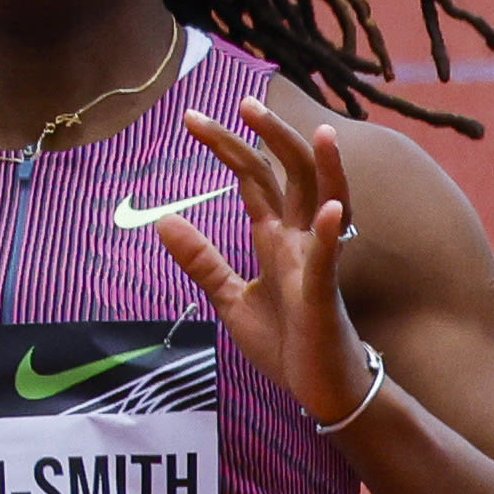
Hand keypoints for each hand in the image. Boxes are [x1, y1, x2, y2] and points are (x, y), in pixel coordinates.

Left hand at [155, 94, 381, 423]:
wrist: (324, 391)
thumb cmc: (289, 345)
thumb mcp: (231, 299)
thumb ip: (201, 259)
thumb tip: (162, 219)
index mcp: (276, 239)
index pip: (253, 178)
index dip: (226, 145)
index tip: (191, 117)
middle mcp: (300, 241)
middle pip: (290, 175)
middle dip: (270, 137)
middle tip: (243, 102)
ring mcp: (316, 265)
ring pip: (325, 203)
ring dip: (324, 168)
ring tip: (319, 132)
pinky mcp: (324, 296)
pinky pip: (329, 259)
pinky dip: (330, 232)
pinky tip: (329, 208)